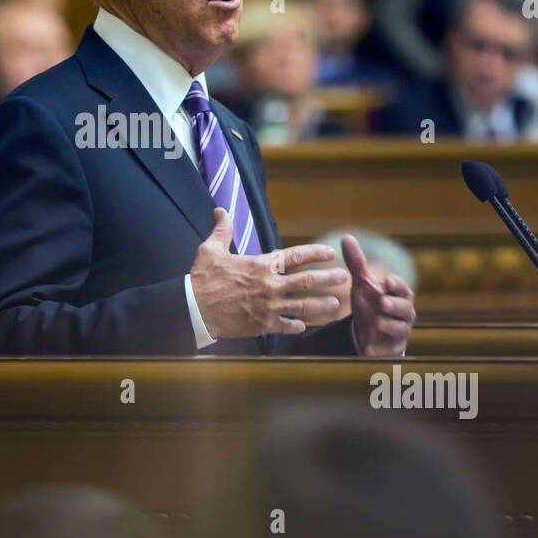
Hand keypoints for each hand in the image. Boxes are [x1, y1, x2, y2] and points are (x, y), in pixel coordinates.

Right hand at [190, 208, 348, 338]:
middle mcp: (269, 285)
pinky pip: (286, 326)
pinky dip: (297, 327)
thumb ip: (222, 229)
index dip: (315, 252)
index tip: (330, 252)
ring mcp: (268, 307)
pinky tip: (304, 327)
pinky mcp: (262, 325)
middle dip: (328, 278)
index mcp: (261, 265)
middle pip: (307, 281)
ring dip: (321, 305)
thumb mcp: (211, 249)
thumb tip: (221, 210)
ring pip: (303, 306)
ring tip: (336, 305)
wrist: (194, 309)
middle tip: (344, 278)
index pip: (295, 255)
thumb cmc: (203, 278)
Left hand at [341, 234, 414, 356]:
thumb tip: (346, 236)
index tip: (387, 282)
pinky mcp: (392, 348)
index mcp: (399, 294)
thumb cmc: (369, 302)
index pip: (402, 287)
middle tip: (382, 302)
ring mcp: (400, 331)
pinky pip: (389, 350)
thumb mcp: (362, 283)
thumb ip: (357, 262)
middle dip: (395, 305)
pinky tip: (367, 350)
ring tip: (376, 321)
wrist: (366, 330)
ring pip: (401, 328)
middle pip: (405, 308)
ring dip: (389, 324)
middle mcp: (404, 312)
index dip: (396, 285)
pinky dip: (379, 350)